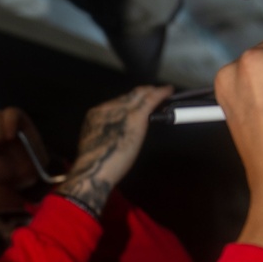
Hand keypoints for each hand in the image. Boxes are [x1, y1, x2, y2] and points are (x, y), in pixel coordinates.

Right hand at [60, 85, 172, 217]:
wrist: (94, 170)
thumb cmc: (96, 164)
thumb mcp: (96, 143)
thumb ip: (106, 133)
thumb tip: (118, 131)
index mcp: (95, 115)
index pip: (116, 102)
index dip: (128, 100)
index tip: (136, 100)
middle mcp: (107, 108)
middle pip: (127, 96)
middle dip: (141, 92)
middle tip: (153, 91)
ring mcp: (121, 111)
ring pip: (138, 95)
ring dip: (150, 92)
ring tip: (160, 91)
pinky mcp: (135, 116)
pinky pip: (150, 99)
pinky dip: (160, 93)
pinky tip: (168, 91)